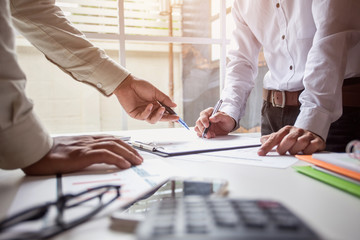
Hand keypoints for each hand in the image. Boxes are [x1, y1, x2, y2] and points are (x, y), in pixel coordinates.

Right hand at [21, 135, 142, 174]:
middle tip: (140, 158)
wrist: (35, 153)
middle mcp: (88, 141)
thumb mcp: (70, 151)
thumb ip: (82, 152)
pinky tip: (125, 164)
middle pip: (116, 141)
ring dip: (128, 154)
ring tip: (137, 162)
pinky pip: (104, 155)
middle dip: (131, 149)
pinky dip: (117, 159)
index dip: (125, 144)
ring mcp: (85, 146)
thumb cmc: (49, 154)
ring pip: (113, 146)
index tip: (133, 151)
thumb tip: (93, 159)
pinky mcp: (82, 155)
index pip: (110, 139)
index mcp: (86, 140)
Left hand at [114, 74, 178, 123]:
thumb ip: (165, 99)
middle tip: (174, 117)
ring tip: (161, 109)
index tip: (178, 117)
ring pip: (153, 120)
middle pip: (160, 118)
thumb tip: (174, 105)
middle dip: (168, 118)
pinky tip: (149, 106)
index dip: (171, 116)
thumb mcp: (155, 92)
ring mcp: (143, 113)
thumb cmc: (140, 86)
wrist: (128, 84)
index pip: (165, 113)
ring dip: (158, 115)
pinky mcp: (135, 114)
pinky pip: (144, 117)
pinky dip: (148, 112)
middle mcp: (150, 110)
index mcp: (155, 105)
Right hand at [194, 107, 235, 137]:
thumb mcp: (226, 118)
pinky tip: (210, 135)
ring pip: (197, 128)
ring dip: (203, 133)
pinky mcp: (203, 130)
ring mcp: (203, 124)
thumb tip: (211, 118)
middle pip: (199, 122)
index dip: (204, 120)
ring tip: (211, 135)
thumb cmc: (227, 121)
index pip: (203, 114)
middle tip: (208, 134)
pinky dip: (204, 135)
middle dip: (203, 129)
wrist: (228, 127)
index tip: (207, 126)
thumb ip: (219, 116)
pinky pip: (199, 133)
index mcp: (210, 111)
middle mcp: (205, 117)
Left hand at [257, 125, 325, 155]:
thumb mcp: (282, 137)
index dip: (267, 146)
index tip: (260, 153)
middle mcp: (297, 131)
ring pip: (301, 143)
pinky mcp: (317, 141)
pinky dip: (306, 152)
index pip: (275, 138)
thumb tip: (262, 140)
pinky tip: (303, 153)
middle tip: (282, 152)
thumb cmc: (294, 137)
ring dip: (295, 151)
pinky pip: (311, 147)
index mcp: (286, 130)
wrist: (312, 133)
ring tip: (293, 152)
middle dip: (283, 148)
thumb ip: (272, 139)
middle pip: (289, 139)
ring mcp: (308, 135)